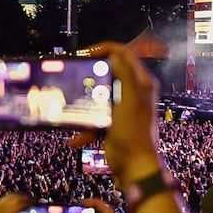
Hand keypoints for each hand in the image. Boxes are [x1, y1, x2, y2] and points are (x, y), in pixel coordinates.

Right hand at [70, 42, 162, 185]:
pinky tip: (76, 137)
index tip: (86, 53)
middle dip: (92, 75)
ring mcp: (122, 107)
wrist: (133, 164)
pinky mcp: (112, 122)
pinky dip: (86, 127)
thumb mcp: (129, 98)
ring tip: (71, 104)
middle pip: (110, 73)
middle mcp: (133, 91)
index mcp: (141, 82)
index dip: (106, 49)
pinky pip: (95, 117)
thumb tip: (114, 55)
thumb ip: (124, 74)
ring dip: (85, 103)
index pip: (125, 54)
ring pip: (99, 95)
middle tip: (74, 73)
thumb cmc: (133, 131)